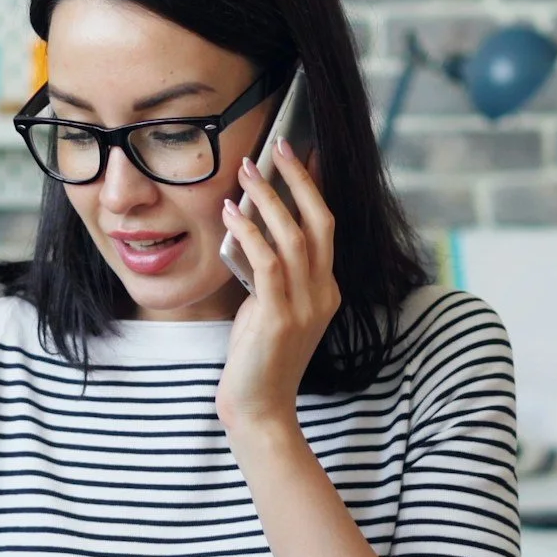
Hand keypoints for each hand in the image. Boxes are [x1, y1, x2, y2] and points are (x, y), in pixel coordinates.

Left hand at [216, 139, 339, 431]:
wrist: (259, 411)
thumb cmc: (258, 359)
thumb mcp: (268, 308)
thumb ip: (269, 274)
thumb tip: (250, 230)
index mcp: (327, 290)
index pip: (326, 228)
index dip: (315, 188)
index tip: (301, 153)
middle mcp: (324, 294)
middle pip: (320, 222)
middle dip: (299, 179)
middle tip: (278, 146)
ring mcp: (305, 306)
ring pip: (293, 236)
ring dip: (267, 198)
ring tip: (245, 170)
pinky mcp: (279, 317)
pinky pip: (266, 263)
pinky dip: (248, 231)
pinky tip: (229, 211)